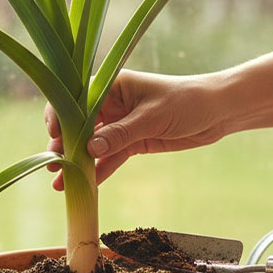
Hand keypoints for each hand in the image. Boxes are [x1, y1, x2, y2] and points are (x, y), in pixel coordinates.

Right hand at [45, 69, 228, 189]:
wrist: (219, 111)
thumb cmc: (187, 101)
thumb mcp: (152, 117)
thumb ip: (121, 134)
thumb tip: (89, 147)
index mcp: (113, 85)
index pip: (76, 97)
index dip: (59, 115)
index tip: (53, 135)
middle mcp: (112, 103)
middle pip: (79, 124)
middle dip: (64, 144)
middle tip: (53, 166)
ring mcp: (122, 124)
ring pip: (92, 144)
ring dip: (77, 162)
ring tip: (60, 183)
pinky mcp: (133, 142)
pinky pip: (111, 158)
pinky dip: (99, 171)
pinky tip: (84, 187)